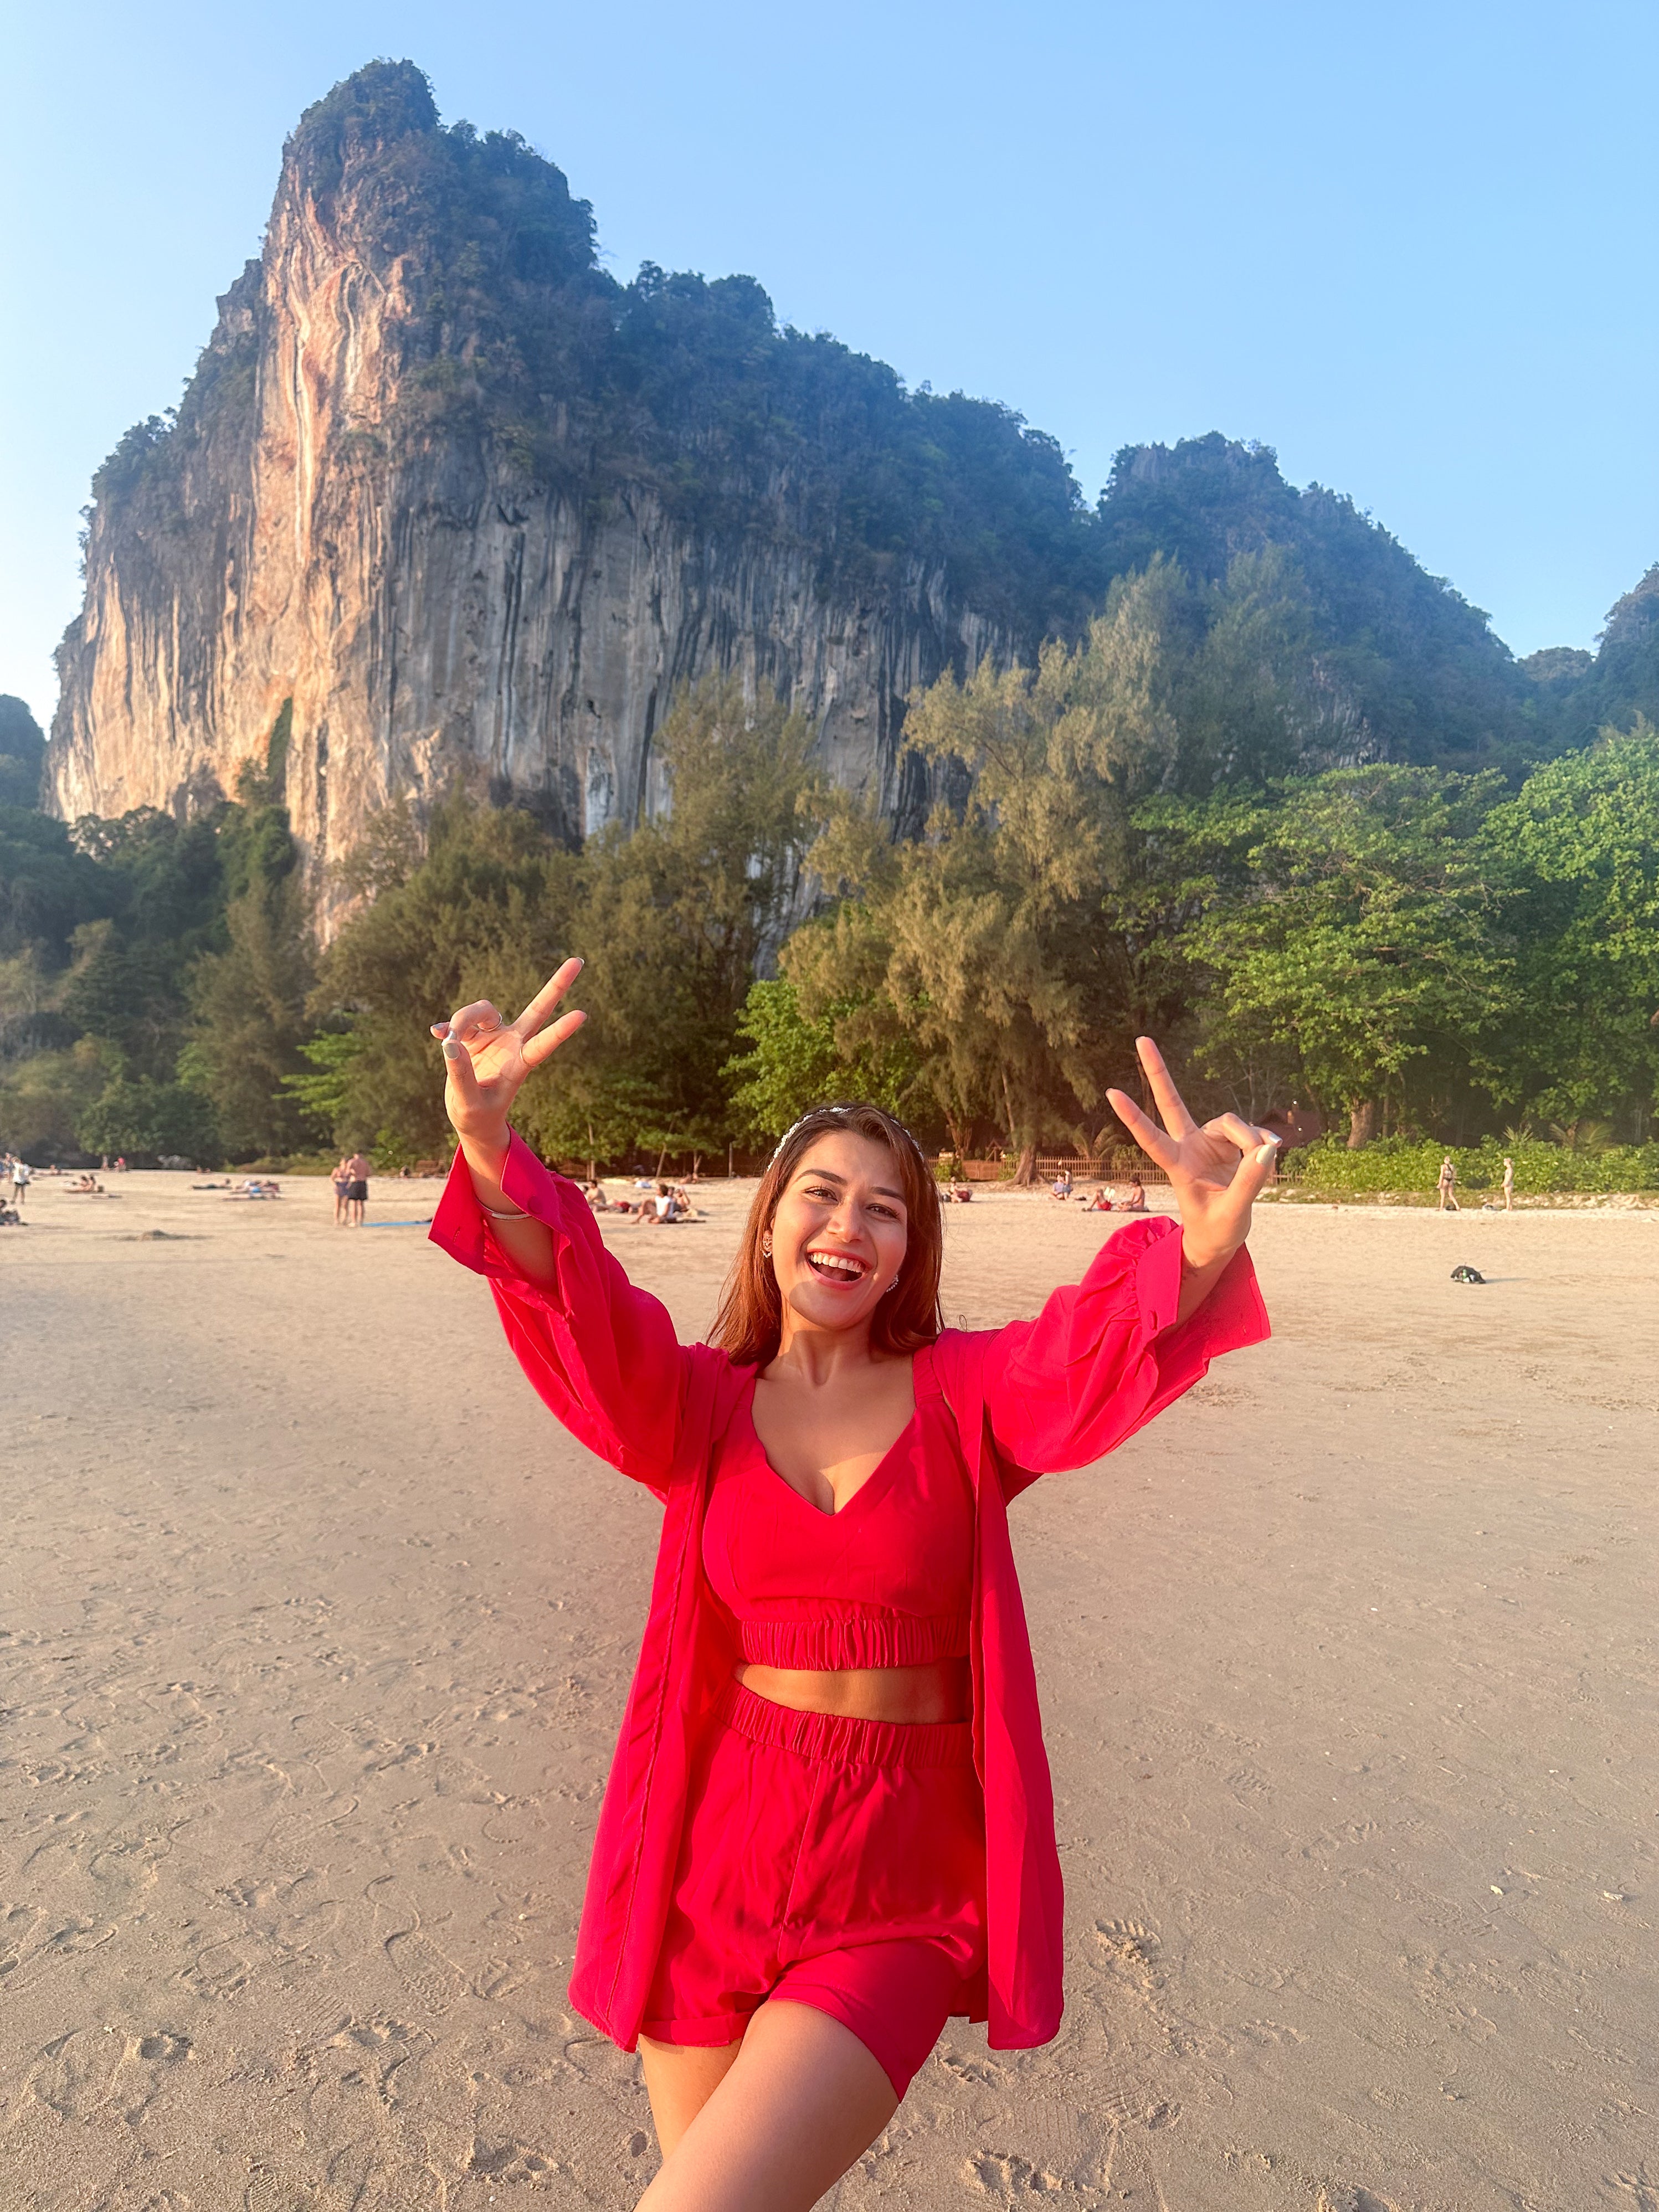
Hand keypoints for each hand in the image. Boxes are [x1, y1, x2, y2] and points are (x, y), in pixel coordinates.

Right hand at [431, 958, 586, 1164]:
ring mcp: (495, 1037)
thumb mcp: (468, 1104)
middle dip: (557, 985)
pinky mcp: (475, 1036)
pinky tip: (436, 1033)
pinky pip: (459, 1021)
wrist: (471, 1117)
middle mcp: (513, 1044)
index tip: (582, 1015)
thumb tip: (450, 1043)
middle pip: (537, 1009)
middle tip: (578, 961)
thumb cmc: (476, 1116)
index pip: (543, 1044)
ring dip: (462, 1020)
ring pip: (482, 1010)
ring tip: (448, 1042)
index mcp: (519, 1065)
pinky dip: (447, 1027)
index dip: (560, 1030)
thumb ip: (461, 1075)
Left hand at [1105, 1037, 1279, 1273]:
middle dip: (1158, 1073)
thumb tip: (1268, 1147)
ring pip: (1229, 1122)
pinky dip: (1261, 1145)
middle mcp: (1189, 1148)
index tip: (1111, 1093)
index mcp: (1178, 1167)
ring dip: (1249, 1137)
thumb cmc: (1216, 1230)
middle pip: (1172, 1104)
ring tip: (1265, 1157)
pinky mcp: (1229, 1145)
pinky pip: (1250, 1134)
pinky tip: (1270, 1157)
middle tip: (1140, 1039)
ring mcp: (1209, 1143)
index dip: (1134, 1117)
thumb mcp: (1233, 1212)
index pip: (1152, 1139)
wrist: (1220, 1239)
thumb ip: (1250, 1180)